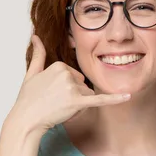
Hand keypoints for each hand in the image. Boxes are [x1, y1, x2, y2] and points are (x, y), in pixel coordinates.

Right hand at [5, 35, 130, 135]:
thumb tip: (36, 37)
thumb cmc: (28, 99)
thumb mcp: (32, 73)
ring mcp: (72, 88)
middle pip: (83, 85)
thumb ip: (38, 54)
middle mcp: (67, 73)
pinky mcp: (77, 102)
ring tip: (59, 108)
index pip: (75, 76)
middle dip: (74, 96)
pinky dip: (115, 99)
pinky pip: (100, 99)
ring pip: (87, 96)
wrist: (26, 119)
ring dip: (78, 105)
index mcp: (59, 65)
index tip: (51, 93)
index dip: (66, 88)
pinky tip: (128, 96)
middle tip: (54, 102)